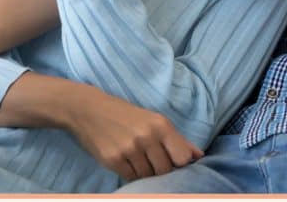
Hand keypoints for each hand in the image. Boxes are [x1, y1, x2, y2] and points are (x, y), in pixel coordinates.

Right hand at [66, 87, 202, 180]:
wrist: (88, 109)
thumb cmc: (124, 114)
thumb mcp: (153, 120)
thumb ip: (177, 139)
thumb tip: (198, 155)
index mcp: (160, 124)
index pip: (182, 158)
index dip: (179, 163)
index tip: (173, 161)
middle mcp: (146, 136)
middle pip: (165, 170)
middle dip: (161, 169)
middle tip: (151, 159)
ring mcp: (129, 149)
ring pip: (148, 176)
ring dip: (145, 172)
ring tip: (136, 157)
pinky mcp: (113, 160)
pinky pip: (131, 178)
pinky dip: (131, 173)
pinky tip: (126, 160)